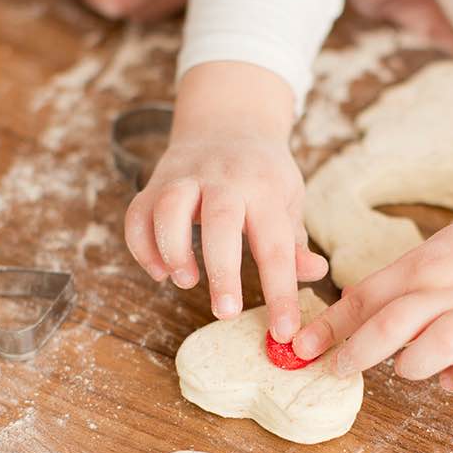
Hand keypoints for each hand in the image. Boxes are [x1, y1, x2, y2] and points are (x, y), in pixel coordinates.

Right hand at [124, 63, 327, 342]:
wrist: (227, 121)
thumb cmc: (263, 174)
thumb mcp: (289, 200)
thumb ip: (295, 241)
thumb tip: (315, 273)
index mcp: (264, 189)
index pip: (276, 245)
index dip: (281, 291)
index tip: (284, 331)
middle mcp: (223, 179)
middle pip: (219, 222)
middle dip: (222, 270)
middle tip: (226, 312)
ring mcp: (184, 178)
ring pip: (169, 209)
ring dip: (172, 250)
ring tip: (185, 282)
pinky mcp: (154, 183)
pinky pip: (137, 214)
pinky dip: (142, 246)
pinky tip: (160, 271)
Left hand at [293, 176, 452, 390]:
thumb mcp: (433, 252)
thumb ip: (393, 282)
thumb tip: (346, 309)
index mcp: (422, 265)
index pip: (364, 296)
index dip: (328, 326)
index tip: (300, 349)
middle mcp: (447, 288)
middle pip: (391, 323)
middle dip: (355, 353)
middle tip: (336, 370)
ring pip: (434, 347)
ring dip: (409, 367)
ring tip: (404, 368)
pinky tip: (450, 377)